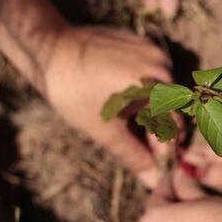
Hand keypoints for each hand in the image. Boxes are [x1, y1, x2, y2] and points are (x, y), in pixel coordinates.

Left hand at [43, 25, 170, 186]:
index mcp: (153, 86)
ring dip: (151, 106)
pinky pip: (151, 70)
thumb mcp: (103, 129)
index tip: (153, 163)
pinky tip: (122, 96)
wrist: (49, 48)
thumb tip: (153, 180)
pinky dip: (143, 86)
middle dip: (157, 128)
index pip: (172, 126)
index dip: (163, 149)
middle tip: (139, 145)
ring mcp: (151, 49)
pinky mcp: (140, 41)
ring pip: (162, 88)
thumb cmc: (72, 91)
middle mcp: (159, 64)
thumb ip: (132, 155)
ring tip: (127, 119)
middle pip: (171, 106)